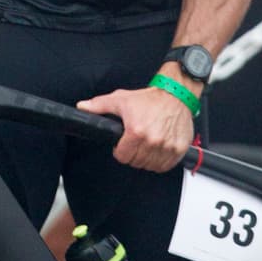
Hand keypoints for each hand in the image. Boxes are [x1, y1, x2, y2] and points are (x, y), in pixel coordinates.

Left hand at [78, 84, 193, 170]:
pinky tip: (158, 149)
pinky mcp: (179, 149)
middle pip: (136, 162)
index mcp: (136, 131)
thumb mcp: (121, 99)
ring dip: (147, 158)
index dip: (120, 150)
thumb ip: (99, 106)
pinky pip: (165, 166)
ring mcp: (167, 146)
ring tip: (147, 144)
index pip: (123, 157)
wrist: (176, 94)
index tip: (124, 144)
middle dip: (133, 153)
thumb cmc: (150, 99)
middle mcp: (153, 141)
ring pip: (150, 166)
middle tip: (136, 142)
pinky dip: (160, 161)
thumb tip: (82, 107)